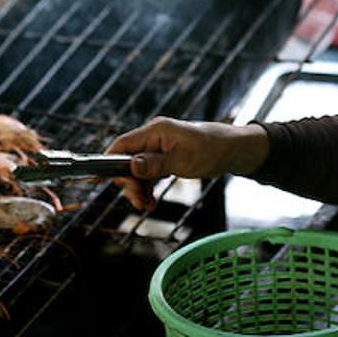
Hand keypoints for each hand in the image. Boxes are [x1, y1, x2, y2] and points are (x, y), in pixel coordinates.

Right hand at [105, 117, 268, 211]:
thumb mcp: (183, 160)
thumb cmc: (212, 150)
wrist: (234, 150)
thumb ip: (155, 164)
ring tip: (147, 206)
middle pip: (127, 160)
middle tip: (139, 202)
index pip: (122, 144)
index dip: (109, 162)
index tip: (103, 182)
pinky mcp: (165, 157)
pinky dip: (147, 187)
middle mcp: (154, 136)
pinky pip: (148, 173)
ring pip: (137, 170)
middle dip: (129, 183)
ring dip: (138, 188)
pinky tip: (151, 202)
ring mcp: (159, 147)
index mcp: (155, 131)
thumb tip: (131, 167)